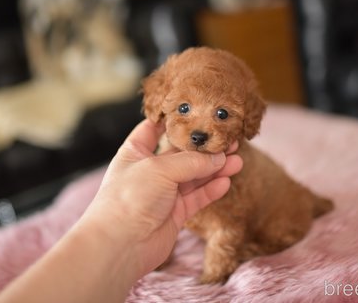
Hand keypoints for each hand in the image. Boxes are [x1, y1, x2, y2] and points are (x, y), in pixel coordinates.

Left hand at [84, 119, 242, 276]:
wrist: (120, 245)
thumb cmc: (129, 198)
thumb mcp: (159, 169)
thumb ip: (191, 162)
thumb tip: (219, 157)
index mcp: (136, 152)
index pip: (153, 129)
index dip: (171, 121)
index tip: (195, 112)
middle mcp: (150, 171)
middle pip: (181, 154)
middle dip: (204, 148)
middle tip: (229, 141)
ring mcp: (163, 193)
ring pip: (194, 176)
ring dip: (215, 168)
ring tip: (237, 160)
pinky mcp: (175, 213)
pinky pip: (197, 197)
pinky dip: (211, 190)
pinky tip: (226, 181)